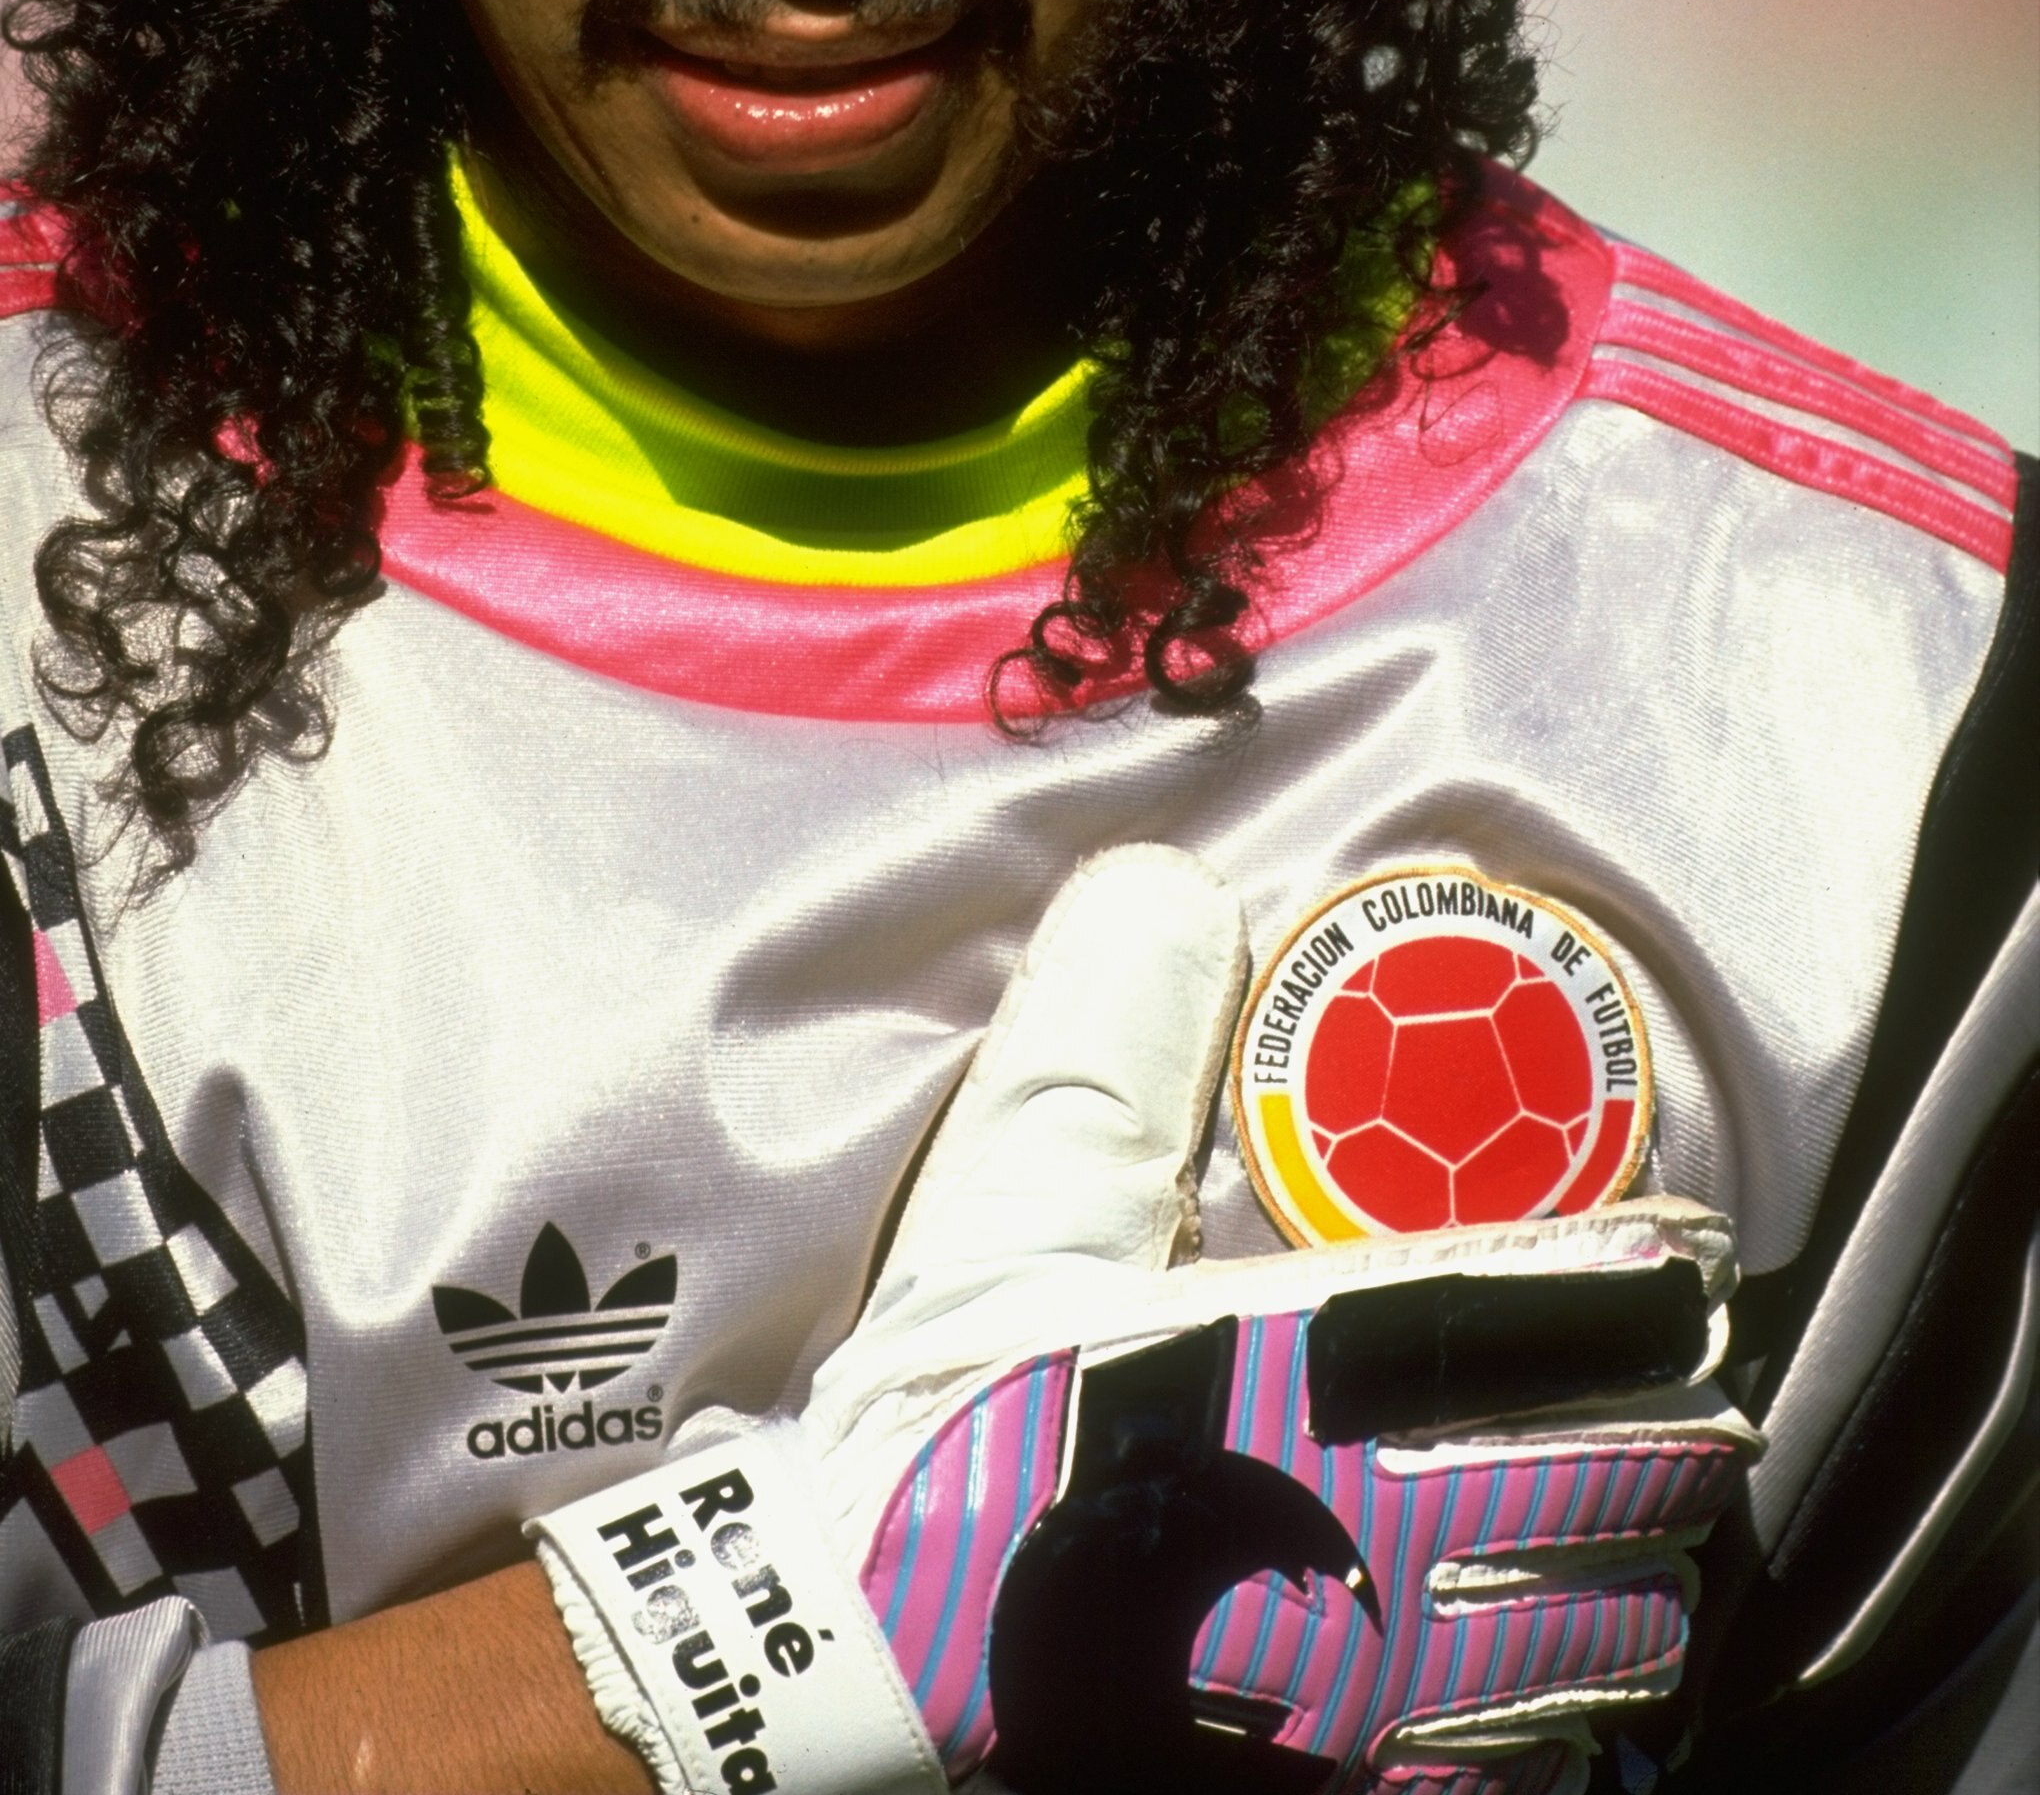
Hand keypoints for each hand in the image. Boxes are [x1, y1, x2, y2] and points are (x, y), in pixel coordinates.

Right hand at [534, 846, 1755, 1794]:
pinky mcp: (1340, 1782)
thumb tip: (1172, 887)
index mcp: (1303, 1371)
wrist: (846, 1666)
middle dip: (1673, 1439)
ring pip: (1588, 1640)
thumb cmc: (940, 1431)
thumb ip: (1102, 1040)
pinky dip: (1570, 1719)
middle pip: (1605, 1485)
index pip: (1531, 1313)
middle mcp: (1368, 1529)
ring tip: (1655, 1544)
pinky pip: (1513, 1761)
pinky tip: (1573, 1693)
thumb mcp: (1006, 1203)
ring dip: (1642, 1581)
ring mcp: (1366, 1682)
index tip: (1695, 1262)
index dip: (1636, 1286)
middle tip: (1702, 1400)